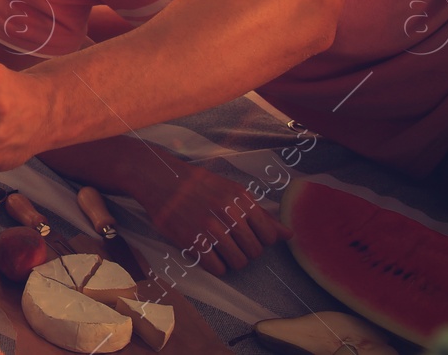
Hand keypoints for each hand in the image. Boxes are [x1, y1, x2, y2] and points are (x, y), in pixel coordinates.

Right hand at [138, 161, 289, 275]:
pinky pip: (218, 268)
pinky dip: (215, 266)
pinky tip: (208, 253)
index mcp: (241, 199)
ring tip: (220, 250)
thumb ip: (260, 213)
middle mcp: (229, 213)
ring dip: (231, 261)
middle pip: (254, 252)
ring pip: (238, 262)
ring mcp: (211, 228)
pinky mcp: (193, 241)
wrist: (159, 179)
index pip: (269, 235)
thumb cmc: (197, 184)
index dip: (260, 240)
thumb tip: (288, 234)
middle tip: (230, 242)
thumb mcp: (231, 190)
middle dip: (246, 251)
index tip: (248, 236)